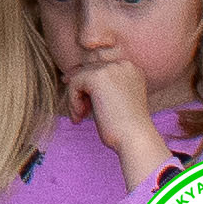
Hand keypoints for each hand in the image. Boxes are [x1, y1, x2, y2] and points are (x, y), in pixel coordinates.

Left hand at [63, 58, 170, 191]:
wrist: (135, 140)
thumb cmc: (123, 128)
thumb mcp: (112, 100)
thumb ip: (97, 86)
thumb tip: (67, 75)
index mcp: (131, 69)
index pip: (99, 65)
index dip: (87, 82)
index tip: (82, 101)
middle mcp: (123, 64)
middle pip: (88, 67)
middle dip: (80, 88)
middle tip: (80, 111)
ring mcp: (110, 68)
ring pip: (79, 75)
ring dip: (75, 97)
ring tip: (80, 116)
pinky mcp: (97, 76)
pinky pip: (74, 83)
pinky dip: (73, 100)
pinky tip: (80, 116)